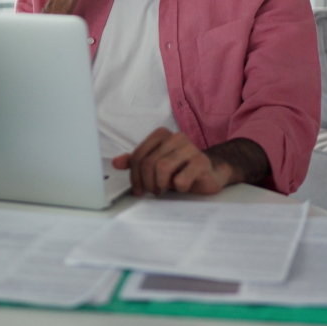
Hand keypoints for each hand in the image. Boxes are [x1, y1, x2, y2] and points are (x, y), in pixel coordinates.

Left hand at [112, 128, 232, 196]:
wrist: (210, 173)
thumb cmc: (180, 169)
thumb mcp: (155, 165)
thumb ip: (135, 162)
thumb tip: (116, 162)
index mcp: (161, 135)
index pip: (138, 155)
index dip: (134, 176)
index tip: (138, 189)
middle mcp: (175, 137)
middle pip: (148, 163)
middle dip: (147, 182)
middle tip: (153, 191)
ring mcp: (190, 147)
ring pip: (162, 168)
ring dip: (160, 184)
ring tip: (165, 188)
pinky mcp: (201, 161)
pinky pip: (180, 178)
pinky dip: (178, 188)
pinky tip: (182, 187)